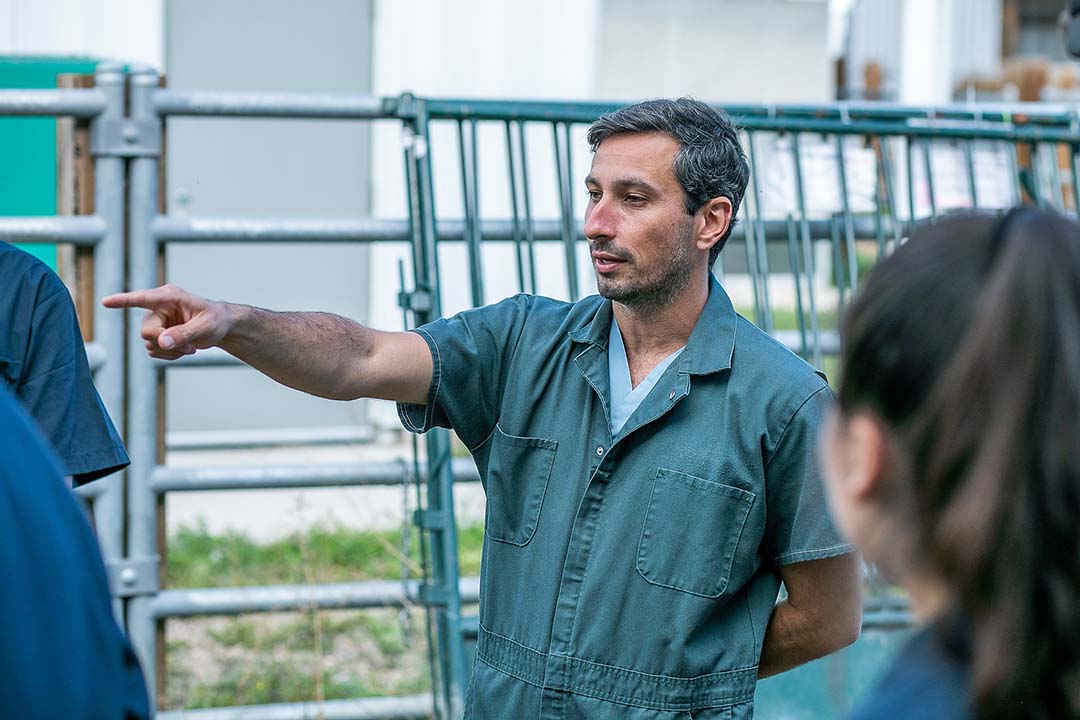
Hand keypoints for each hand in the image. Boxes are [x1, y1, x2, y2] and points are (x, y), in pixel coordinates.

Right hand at [102, 284, 231, 360]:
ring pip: (149, 344)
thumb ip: (184, 334)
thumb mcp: (205, 327)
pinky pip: (153, 350)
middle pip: (146, 332)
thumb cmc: (215, 321)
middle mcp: (158, 307)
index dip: (123, 301)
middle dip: (165, 344)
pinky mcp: (157, 333)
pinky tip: (183, 350)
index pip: (141, 299)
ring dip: (169, 351)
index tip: (105, 302)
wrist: (220, 327)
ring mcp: (156, 321)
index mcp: (169, 297)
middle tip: (189, 348)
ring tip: (190, 348)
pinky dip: (168, 355)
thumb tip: (161, 342)